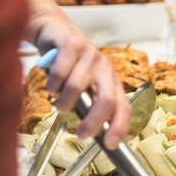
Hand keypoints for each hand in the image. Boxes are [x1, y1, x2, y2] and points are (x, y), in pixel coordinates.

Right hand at [34, 17, 129, 149]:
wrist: (54, 31)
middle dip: (94, 122)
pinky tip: (52, 86)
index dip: (119, 127)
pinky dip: (52, 85)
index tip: (111, 144)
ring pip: (77, 88)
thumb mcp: (86, 86)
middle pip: (107, 100)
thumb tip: (92, 134)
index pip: (124, 107)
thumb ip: (90, 105)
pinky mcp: (72, 44)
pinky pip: (60, 73)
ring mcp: (91, 55)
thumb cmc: (71, 65)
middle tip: (81, 134)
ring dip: (64, 102)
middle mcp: (106, 68)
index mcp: (113, 81)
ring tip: (59, 103)